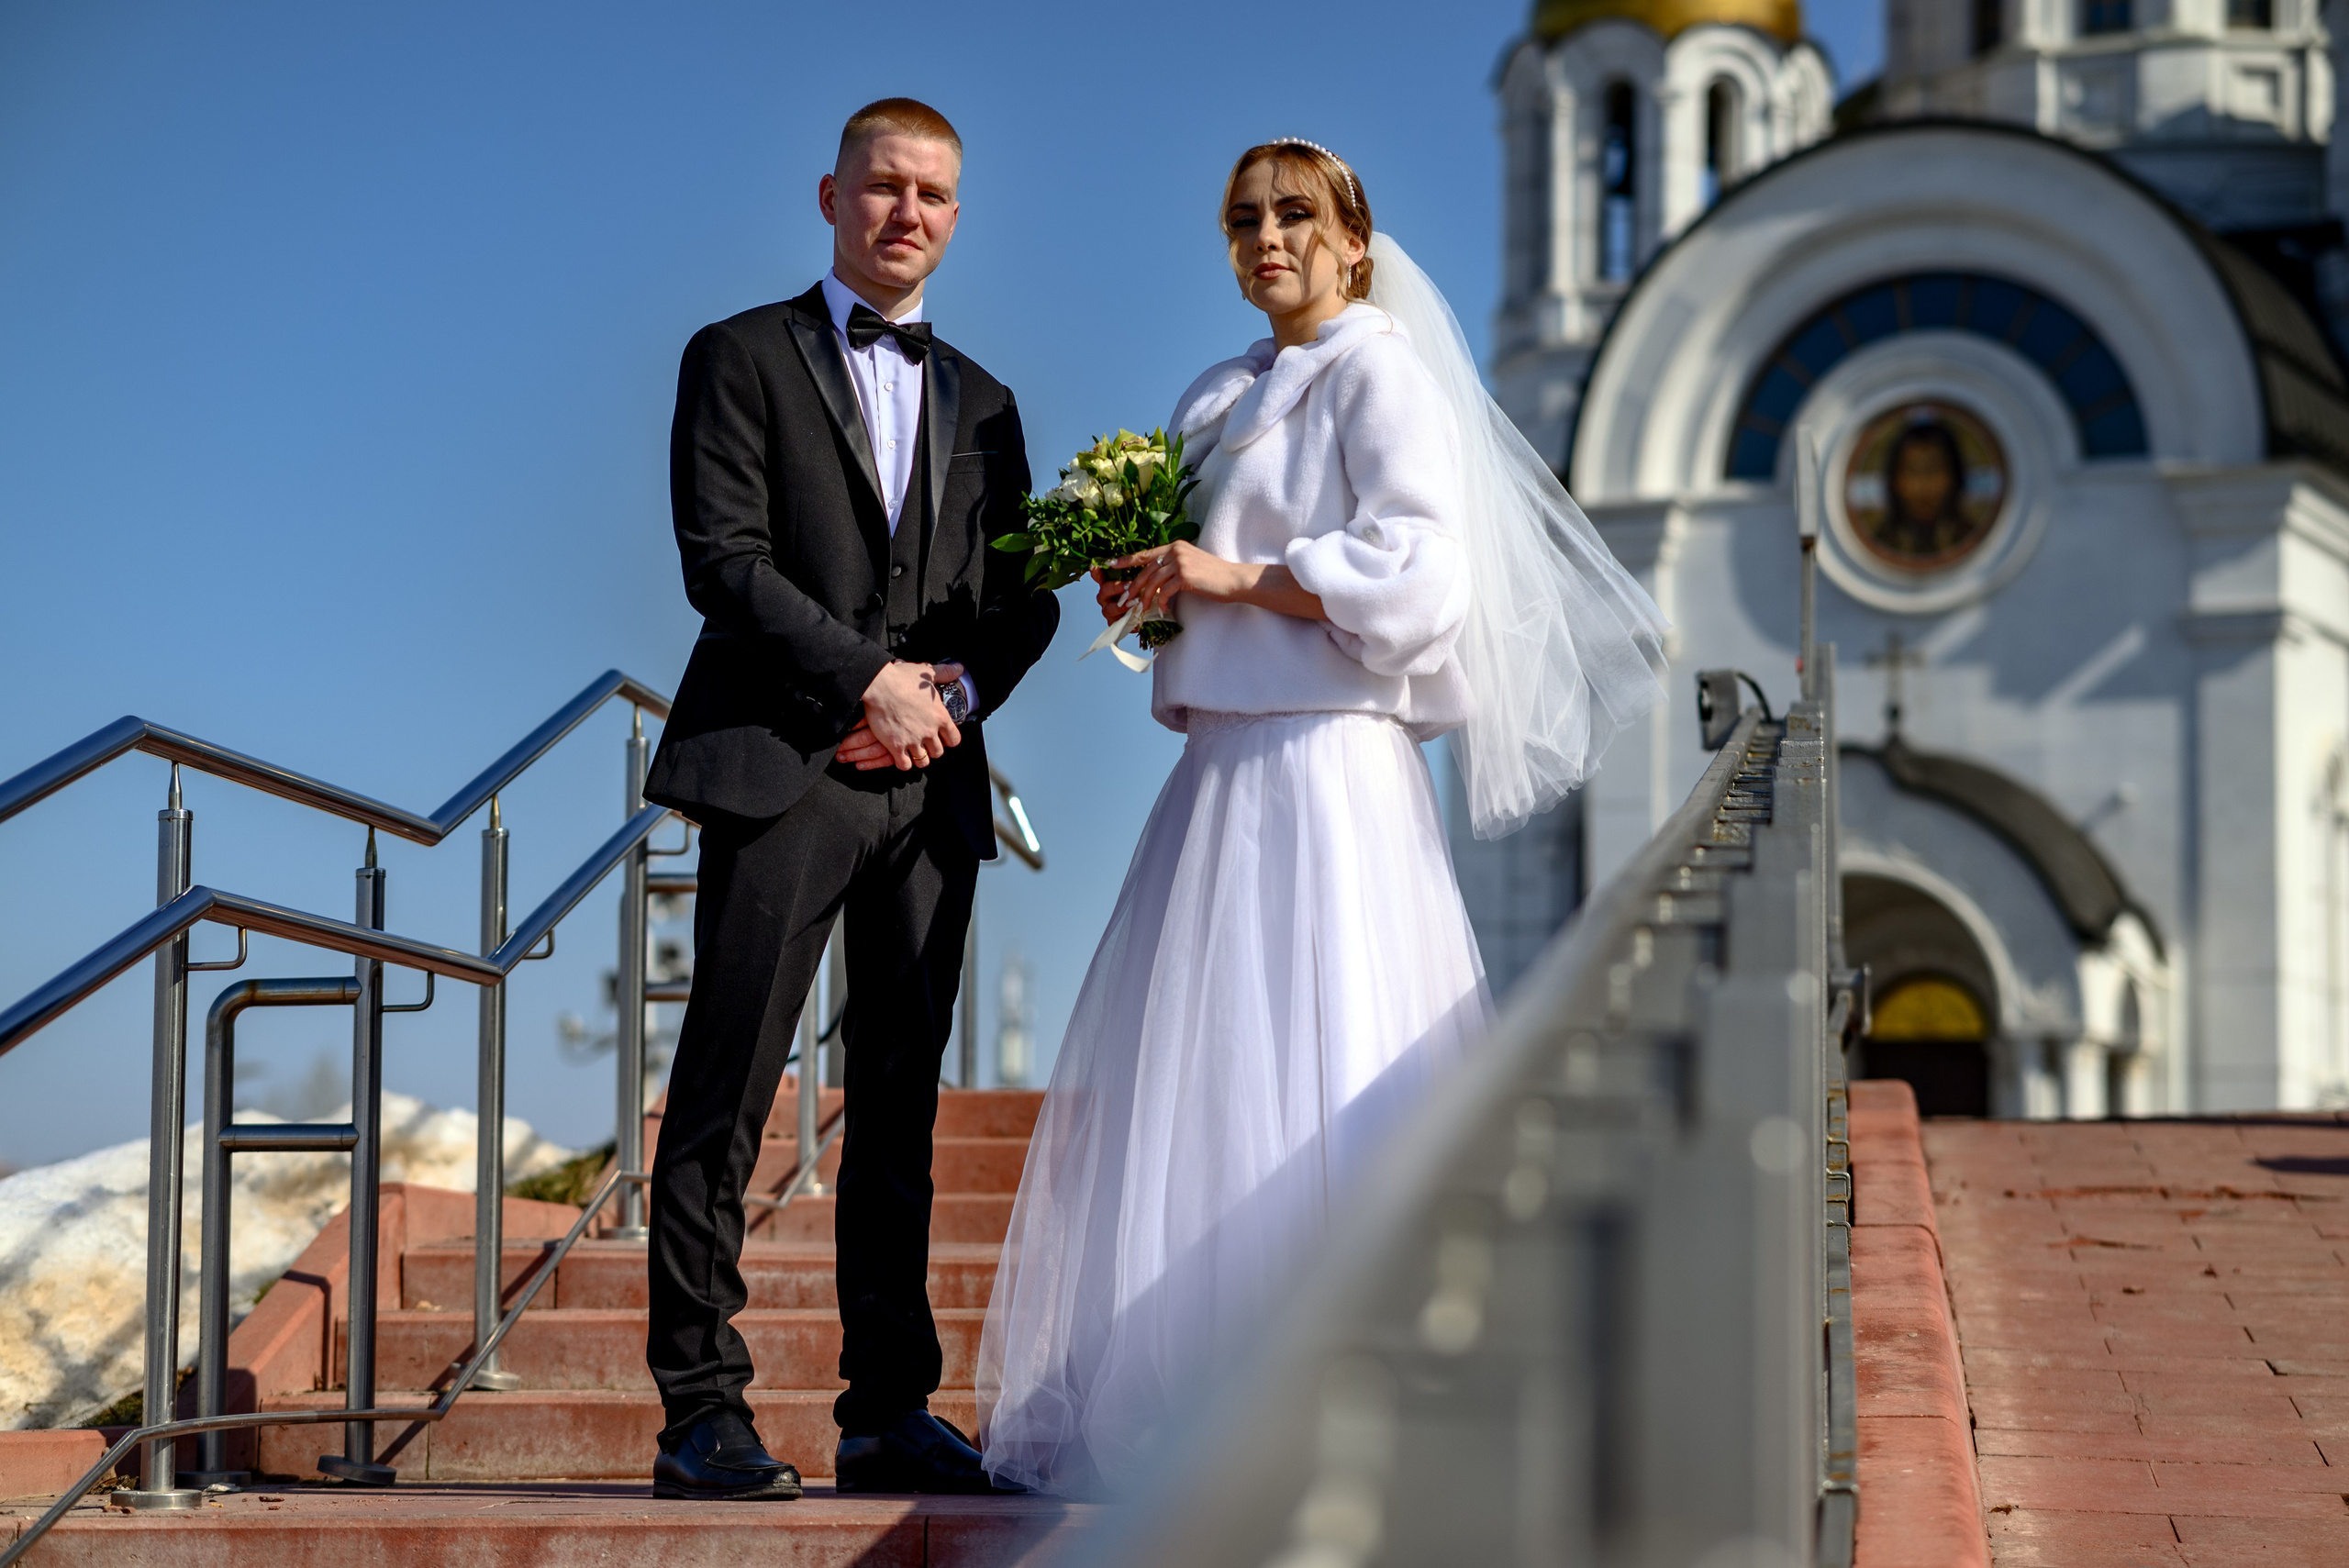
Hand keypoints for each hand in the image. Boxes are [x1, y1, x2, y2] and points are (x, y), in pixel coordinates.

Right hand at [846, 661, 960, 770]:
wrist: (879, 686)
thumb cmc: (902, 678)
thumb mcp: (927, 673)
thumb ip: (945, 673)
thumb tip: (959, 668)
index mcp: (940, 716)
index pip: (954, 739)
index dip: (949, 739)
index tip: (943, 737)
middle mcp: (929, 731)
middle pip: (938, 752)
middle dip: (933, 749)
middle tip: (925, 743)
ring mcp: (913, 740)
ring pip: (923, 761)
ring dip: (919, 758)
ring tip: (914, 752)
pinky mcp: (896, 746)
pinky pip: (904, 765)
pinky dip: (903, 763)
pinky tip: (900, 755)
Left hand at [1100, 541, 1248, 621]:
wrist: (1234, 579)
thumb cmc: (1214, 576)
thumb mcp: (1191, 564)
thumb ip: (1174, 566)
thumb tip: (1157, 580)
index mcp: (1175, 546)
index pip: (1145, 553)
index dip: (1126, 560)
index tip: (1111, 565)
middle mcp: (1175, 551)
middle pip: (1146, 569)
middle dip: (1133, 585)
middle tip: (1125, 598)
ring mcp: (1180, 562)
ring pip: (1153, 581)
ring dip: (1145, 597)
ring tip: (1141, 609)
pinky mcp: (1185, 576)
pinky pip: (1166, 591)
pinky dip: (1162, 602)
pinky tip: (1164, 610)